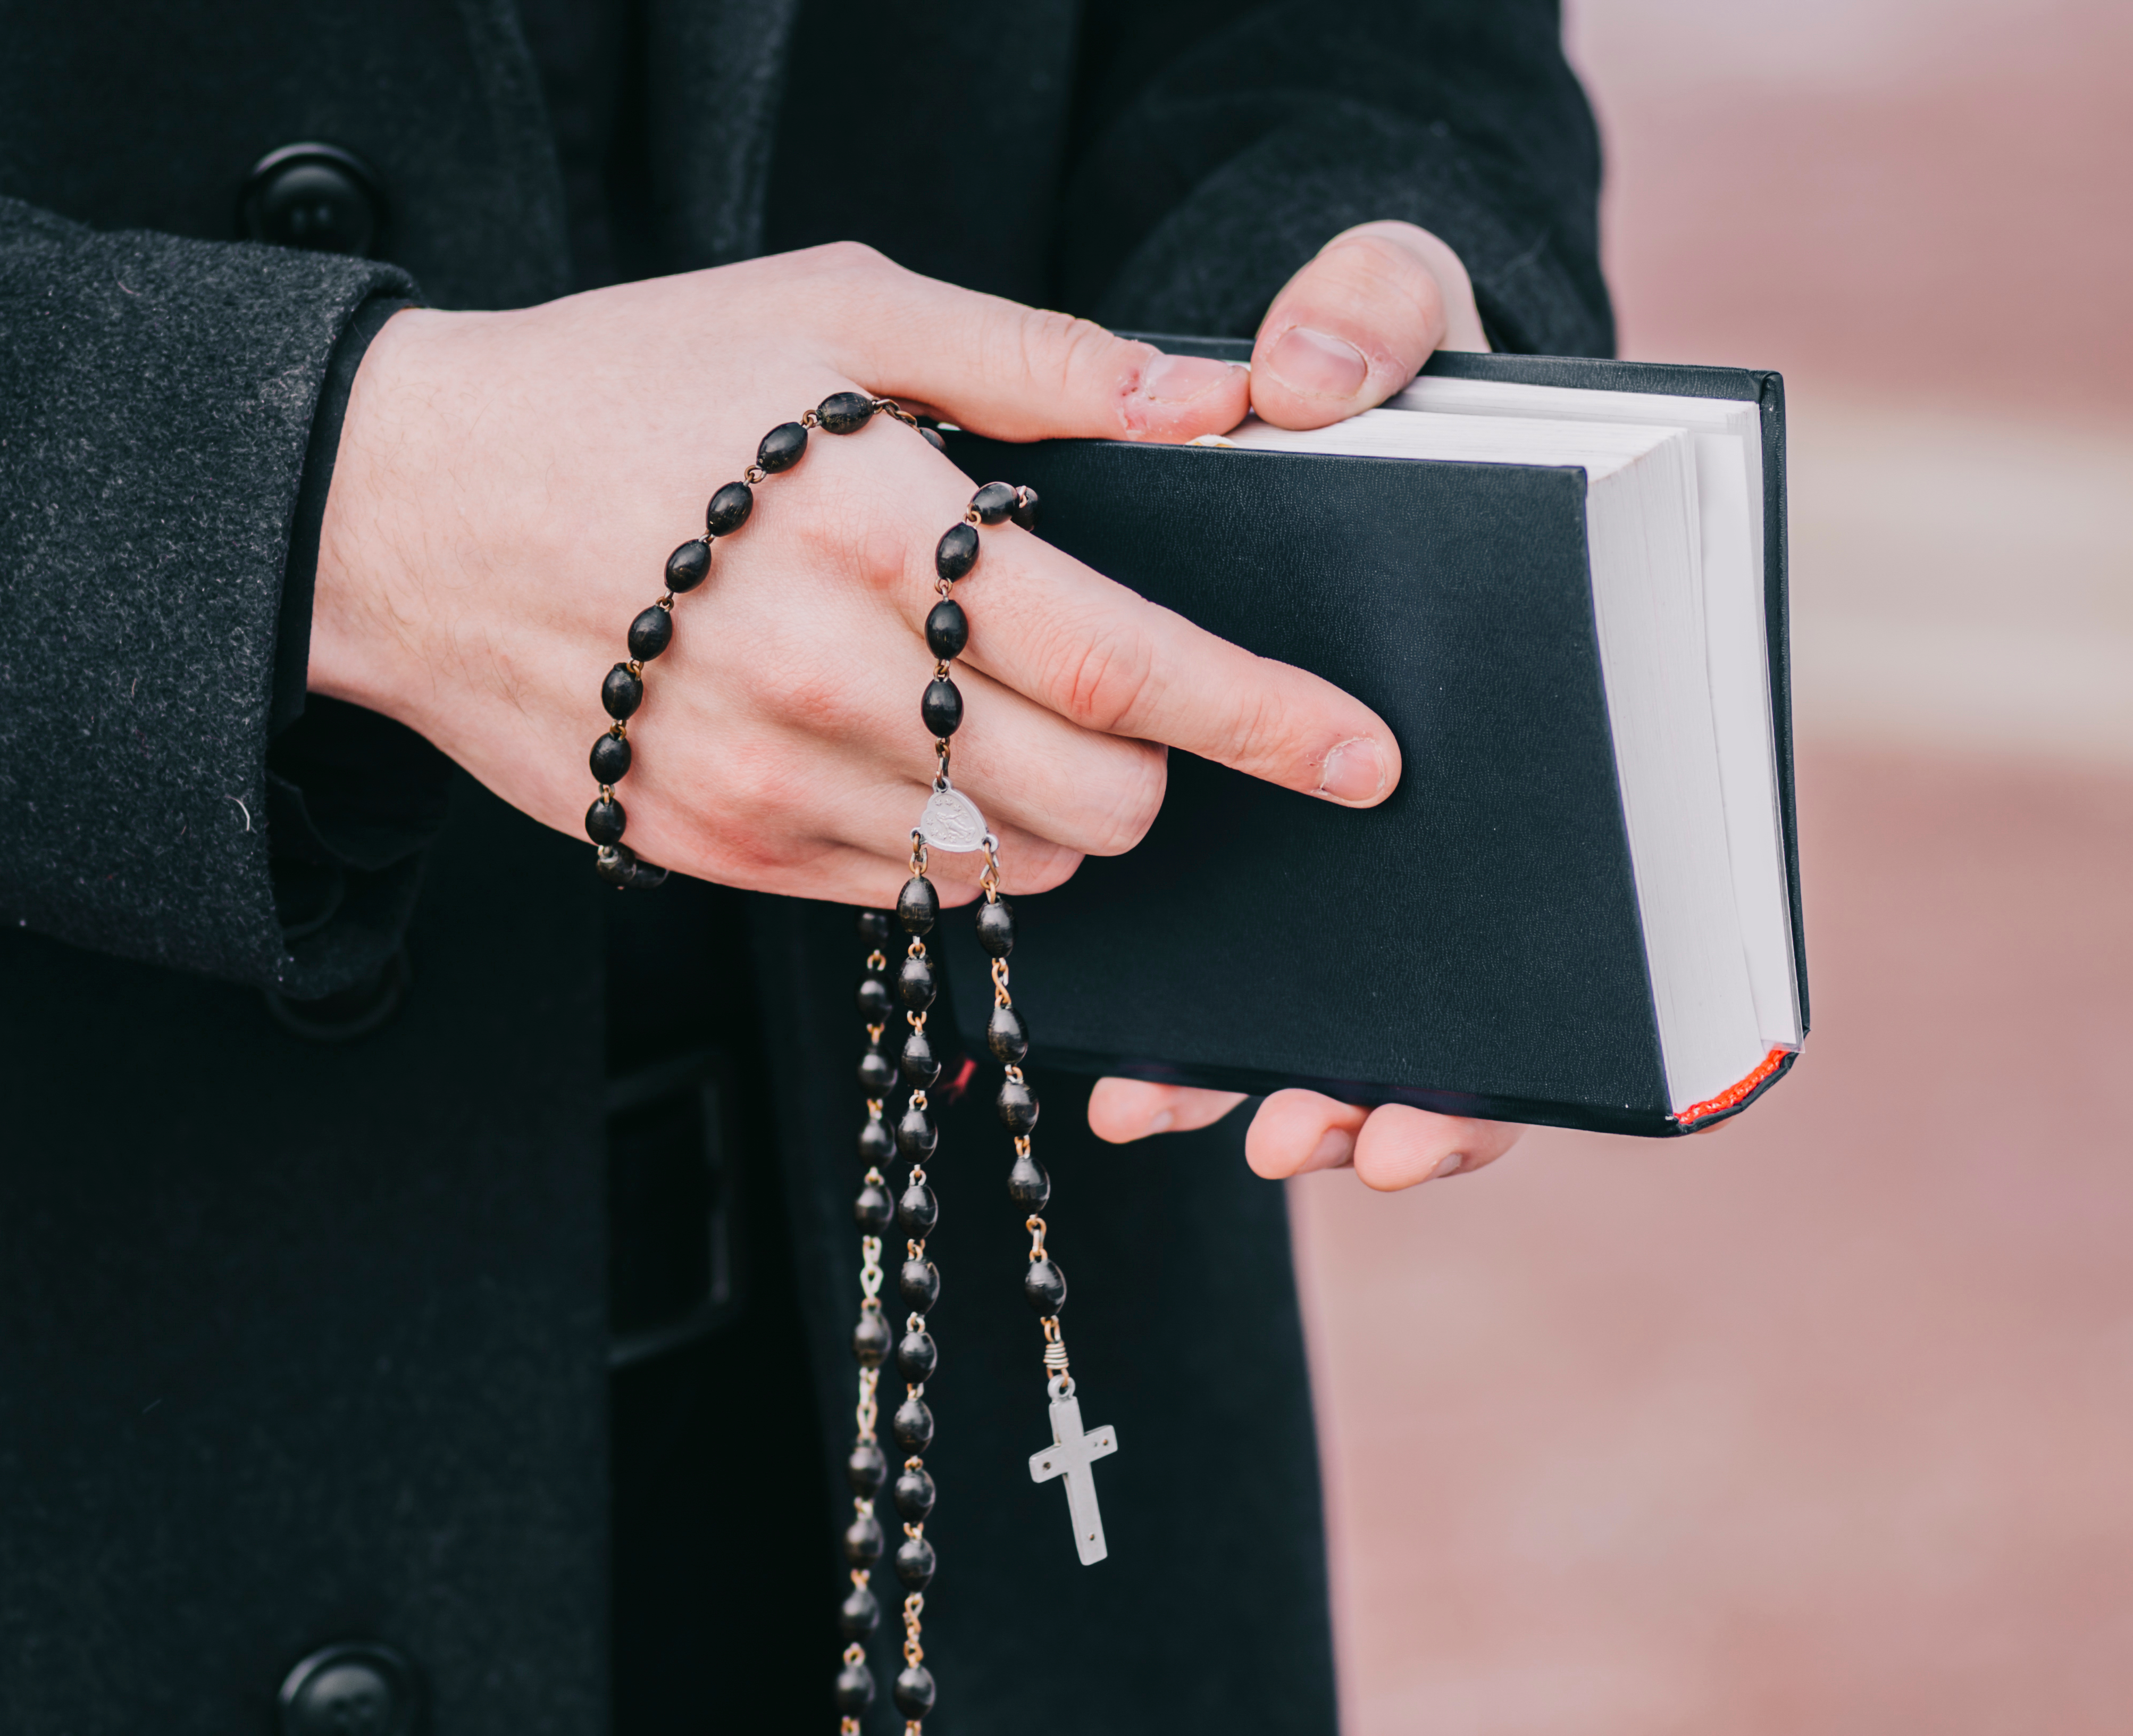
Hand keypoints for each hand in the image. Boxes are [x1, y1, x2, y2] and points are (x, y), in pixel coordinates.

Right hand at [310, 242, 1401, 910]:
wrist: (408, 508)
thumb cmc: (625, 387)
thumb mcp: (831, 309)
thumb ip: (1036, 359)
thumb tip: (1214, 398)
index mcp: (874, 528)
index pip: (1123, 663)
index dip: (1263, 720)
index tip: (1364, 758)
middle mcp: (824, 679)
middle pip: (1087, 800)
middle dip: (1158, 775)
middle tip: (1128, 708)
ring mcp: (762, 785)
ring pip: (999, 872)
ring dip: (1047, 815)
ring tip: (986, 717)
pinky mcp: (710, 849)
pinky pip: (894, 899)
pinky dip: (941, 846)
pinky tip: (890, 752)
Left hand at [1096, 219, 1518, 1189]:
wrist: (1315, 384)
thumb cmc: (1387, 361)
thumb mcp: (1395, 302)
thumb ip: (1377, 308)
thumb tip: (1308, 384)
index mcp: (1530, 733)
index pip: (1549, 941)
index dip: (1492, 1063)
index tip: (1413, 1116)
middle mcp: (1440, 807)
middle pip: (1435, 1016)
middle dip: (1364, 1104)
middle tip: (1295, 1138)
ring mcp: (1335, 828)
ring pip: (1315, 1011)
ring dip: (1249, 1087)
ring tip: (1171, 1111)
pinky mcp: (1236, 814)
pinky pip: (1217, 950)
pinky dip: (1176, 1020)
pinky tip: (1111, 1059)